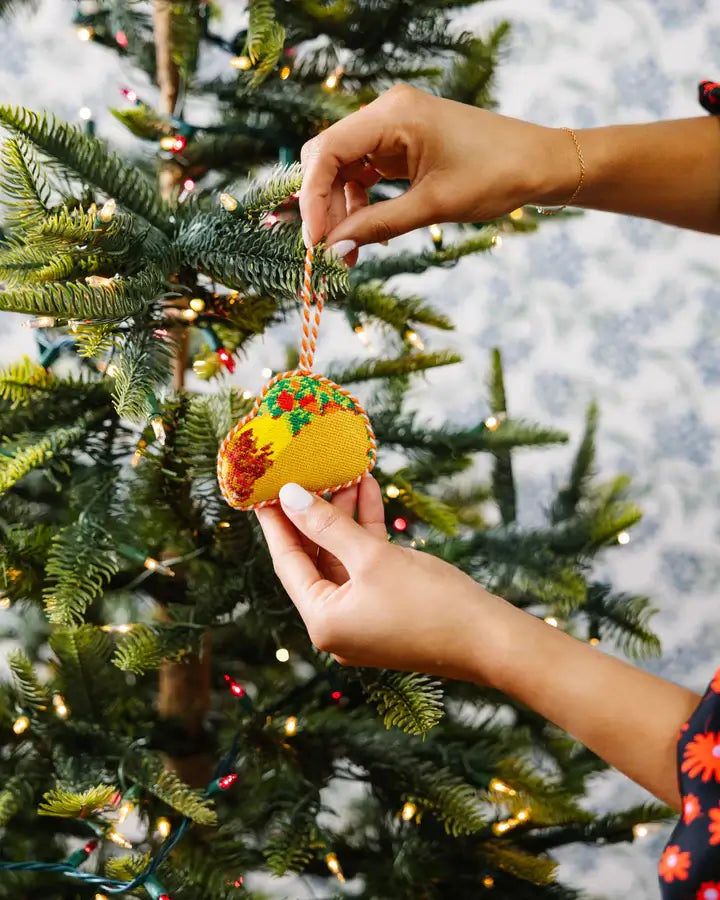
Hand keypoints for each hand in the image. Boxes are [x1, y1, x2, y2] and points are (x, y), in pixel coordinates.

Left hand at [255, 476, 502, 680]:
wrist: (491, 640)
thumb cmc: (430, 602)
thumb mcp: (373, 557)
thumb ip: (328, 525)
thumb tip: (291, 497)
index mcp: (323, 621)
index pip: (288, 563)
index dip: (277, 522)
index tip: (264, 489)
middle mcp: (336, 625)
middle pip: (315, 558)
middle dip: (316, 513)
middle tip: (306, 472)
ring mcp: (362, 619)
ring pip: (343, 558)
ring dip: (344, 516)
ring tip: (344, 472)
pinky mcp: (387, 610)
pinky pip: (367, 566)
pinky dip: (367, 533)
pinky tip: (369, 493)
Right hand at [299, 84, 576, 259]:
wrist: (538, 164)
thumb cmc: (495, 176)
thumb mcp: (434, 206)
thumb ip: (379, 225)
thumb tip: (334, 249)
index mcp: (394, 114)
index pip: (328, 151)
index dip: (312, 199)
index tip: (315, 242)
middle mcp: (387, 112)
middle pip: (328, 157)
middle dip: (322, 206)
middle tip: (328, 252)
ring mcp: (393, 127)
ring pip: (342, 168)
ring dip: (338, 209)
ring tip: (347, 252)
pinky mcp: (401, 144)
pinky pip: (363, 172)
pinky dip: (358, 203)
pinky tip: (363, 232)